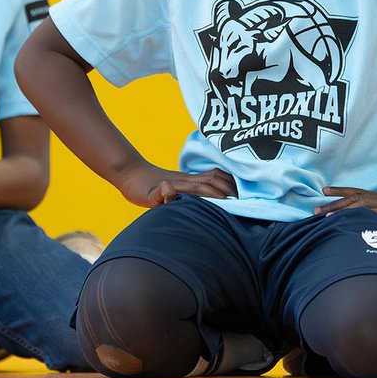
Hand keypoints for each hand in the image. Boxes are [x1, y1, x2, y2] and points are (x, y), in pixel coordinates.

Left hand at [116, 160, 236, 207]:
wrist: (131, 173)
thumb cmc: (139, 188)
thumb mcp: (146, 195)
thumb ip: (158, 194)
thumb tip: (169, 189)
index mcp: (181, 185)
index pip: (205, 189)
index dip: (220, 196)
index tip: (234, 204)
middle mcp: (187, 179)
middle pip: (215, 179)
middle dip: (230, 189)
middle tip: (245, 201)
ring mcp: (187, 177)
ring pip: (215, 174)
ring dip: (229, 182)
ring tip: (241, 193)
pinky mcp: (186, 177)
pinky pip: (210, 174)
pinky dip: (223, 178)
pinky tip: (228, 184)